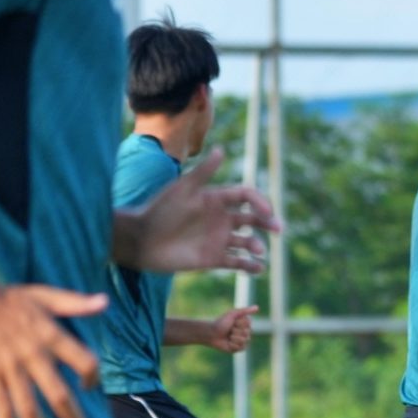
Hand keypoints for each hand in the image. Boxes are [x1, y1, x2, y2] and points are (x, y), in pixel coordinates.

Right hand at [0, 281, 106, 417]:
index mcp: (52, 336)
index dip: (92, 376)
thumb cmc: (7, 296)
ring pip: (30, 407)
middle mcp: (35, 355)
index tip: (90, 387)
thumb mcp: (46, 295)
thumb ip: (75, 304)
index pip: (85, 361)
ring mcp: (11, 367)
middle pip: (60, 394)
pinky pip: (1, 406)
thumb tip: (105, 303)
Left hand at [125, 148, 280, 272]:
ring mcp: (218, 239)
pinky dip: (251, 267)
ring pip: (249, 242)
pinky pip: (238, 263)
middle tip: (278, 229)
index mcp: (216, 199)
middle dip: (269, 223)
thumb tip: (222, 149)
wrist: (140, 240)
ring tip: (258, 251)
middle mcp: (221, 218)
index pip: (247, 196)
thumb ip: (203, 172)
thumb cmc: (159, 210)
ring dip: (258, 246)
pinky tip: (257, 268)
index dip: (260, 201)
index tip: (267, 211)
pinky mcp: (213, 259)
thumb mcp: (182, 188)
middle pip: (254, 219)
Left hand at [206, 305, 257, 353]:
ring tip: (228, 337)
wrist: (211, 333)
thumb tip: (257, 307)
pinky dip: (232, 345)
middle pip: (247, 333)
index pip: (248, 324)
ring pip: (244, 340)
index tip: (232, 322)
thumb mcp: (232, 314)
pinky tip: (228, 343)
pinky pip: (240, 347)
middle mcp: (246, 332)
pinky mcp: (239, 348)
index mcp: (245, 324)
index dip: (239, 323)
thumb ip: (244, 311)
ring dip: (233, 338)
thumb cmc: (220, 322)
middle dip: (235, 331)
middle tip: (228, 330)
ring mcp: (243, 341)